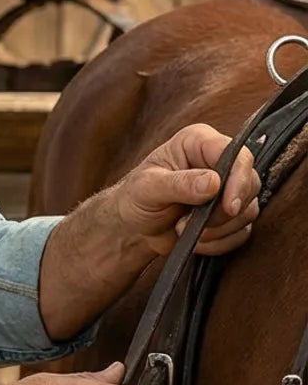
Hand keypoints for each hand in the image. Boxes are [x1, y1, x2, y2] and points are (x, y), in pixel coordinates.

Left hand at [114, 123, 260, 256]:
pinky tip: (196, 241)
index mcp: (198, 143)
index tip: (229, 207)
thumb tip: (214, 182)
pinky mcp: (231, 214)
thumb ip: (179, 184)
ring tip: (183, 229)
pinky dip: (220, 242)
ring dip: (217, 230)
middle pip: (250, 184)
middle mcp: (218, 161)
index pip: (238, 155)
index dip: (239, 180)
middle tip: (192, 223)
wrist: (134, 226)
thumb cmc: (135, 198)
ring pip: (249, 210)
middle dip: (223, 212)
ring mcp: (228, 188)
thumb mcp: (148, 188)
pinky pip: (243, 231)